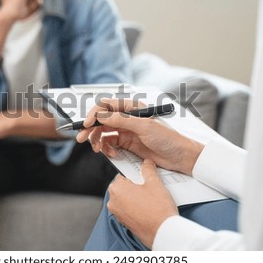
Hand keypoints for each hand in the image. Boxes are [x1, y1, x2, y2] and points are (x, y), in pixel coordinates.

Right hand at [77, 99, 203, 175]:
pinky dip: (107, 149)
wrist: (179, 156)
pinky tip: (111, 153)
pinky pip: (110, 144)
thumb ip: (121, 120)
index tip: (88, 124)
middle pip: (102, 120)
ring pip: (104, 133)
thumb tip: (102, 115)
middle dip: (91, 129)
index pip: (106, 106)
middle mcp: (127, 118)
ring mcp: (126, 131)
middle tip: (82, 138)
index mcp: (131, 108)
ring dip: (97, 140)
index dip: (94, 114)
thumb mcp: (143, 127)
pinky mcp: (127, 143)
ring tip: (97, 149)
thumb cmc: (167, 138)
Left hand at [108, 159, 177, 247]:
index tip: (142, 176)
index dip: (134, 174)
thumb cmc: (157, 209)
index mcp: (117, 189)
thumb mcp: (154, 183)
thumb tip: (146, 162)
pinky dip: (136, 207)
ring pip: (125, 199)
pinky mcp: (124, 223)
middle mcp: (113, 202)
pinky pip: (128, 210)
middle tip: (149, 186)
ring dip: (136, 196)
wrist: (163, 232)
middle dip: (135, 186)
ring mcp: (117, 214)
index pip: (122, 175)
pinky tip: (149, 207)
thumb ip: (148, 170)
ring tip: (151, 197)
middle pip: (123, 187)